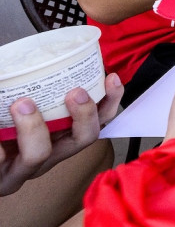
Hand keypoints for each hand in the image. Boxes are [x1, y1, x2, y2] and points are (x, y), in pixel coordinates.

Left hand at [0, 73, 121, 195]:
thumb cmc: (4, 127)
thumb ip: (39, 89)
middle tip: (75, 92)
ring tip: (20, 103)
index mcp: (60, 139)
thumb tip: (43, 54)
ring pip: (39, 154)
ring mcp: (22, 171)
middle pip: (83, 140)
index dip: (110, 101)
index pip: (98, 121)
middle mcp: (48, 156)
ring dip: (33, 127)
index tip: (111, 78)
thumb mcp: (24, 107)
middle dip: (85, 115)